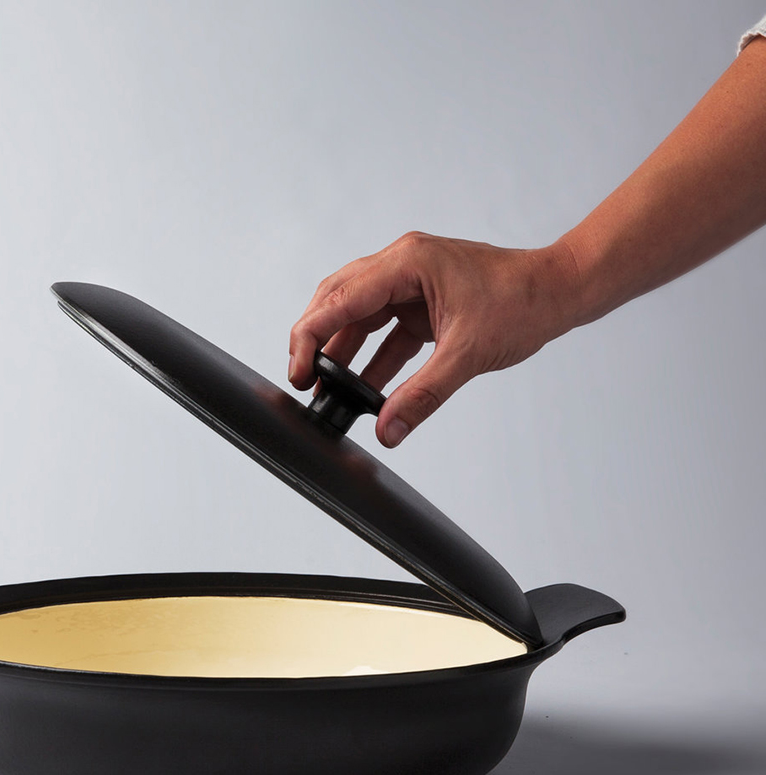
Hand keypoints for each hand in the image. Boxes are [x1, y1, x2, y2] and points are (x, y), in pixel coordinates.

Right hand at [288, 233, 580, 445]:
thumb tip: (388, 429)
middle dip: (316, 340)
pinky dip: (371, 358)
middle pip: (339, 300)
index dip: (311, 336)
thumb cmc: (522, 303)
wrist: (559, 291)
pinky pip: (384, 330)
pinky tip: (363, 388)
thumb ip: (422, 395)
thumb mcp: (467, 354)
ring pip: (358, 316)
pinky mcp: (422, 301)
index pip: (341, 298)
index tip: (297, 371)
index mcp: (407, 263)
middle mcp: (402, 265)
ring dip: (342, 352)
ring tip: (327, 389)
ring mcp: (411, 282)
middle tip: (302, 380)